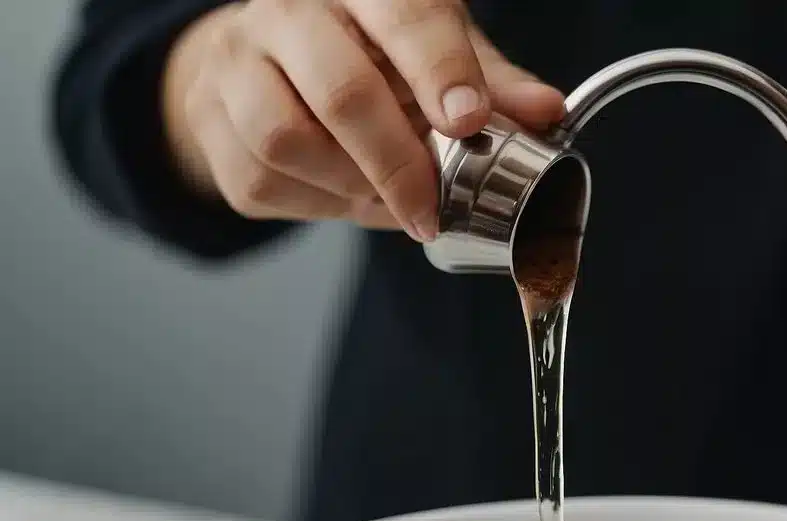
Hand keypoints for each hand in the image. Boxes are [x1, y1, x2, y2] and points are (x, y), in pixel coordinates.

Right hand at [163, 0, 565, 241]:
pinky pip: (262, 177)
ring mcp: (239, 63)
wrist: (264, 64)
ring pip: (287, 139)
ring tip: (386, 197)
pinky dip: (316, 203)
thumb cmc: (365, 54)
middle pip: (341, 89)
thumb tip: (544, 112)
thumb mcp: (434, 53)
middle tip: (431, 207)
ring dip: (350, 186)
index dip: (439, 69)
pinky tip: (343, 192)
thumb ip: (489, 84)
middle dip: (398, 163)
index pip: (404, 14)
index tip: (467, 120)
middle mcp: (288, 12)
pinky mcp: (213, 119)